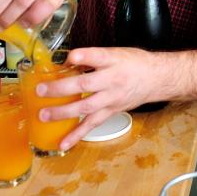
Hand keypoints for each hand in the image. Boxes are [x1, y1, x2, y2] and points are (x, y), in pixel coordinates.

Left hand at [35, 47, 170, 149]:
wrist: (156, 79)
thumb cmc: (134, 63)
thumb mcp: (116, 52)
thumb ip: (92, 57)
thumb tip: (66, 61)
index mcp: (114, 60)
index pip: (99, 56)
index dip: (84, 56)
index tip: (70, 57)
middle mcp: (113, 80)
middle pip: (86, 85)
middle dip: (61, 88)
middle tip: (40, 90)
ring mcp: (112, 99)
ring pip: (86, 107)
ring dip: (63, 112)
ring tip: (43, 115)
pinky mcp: (111, 112)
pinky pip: (92, 124)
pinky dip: (77, 135)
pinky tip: (63, 143)